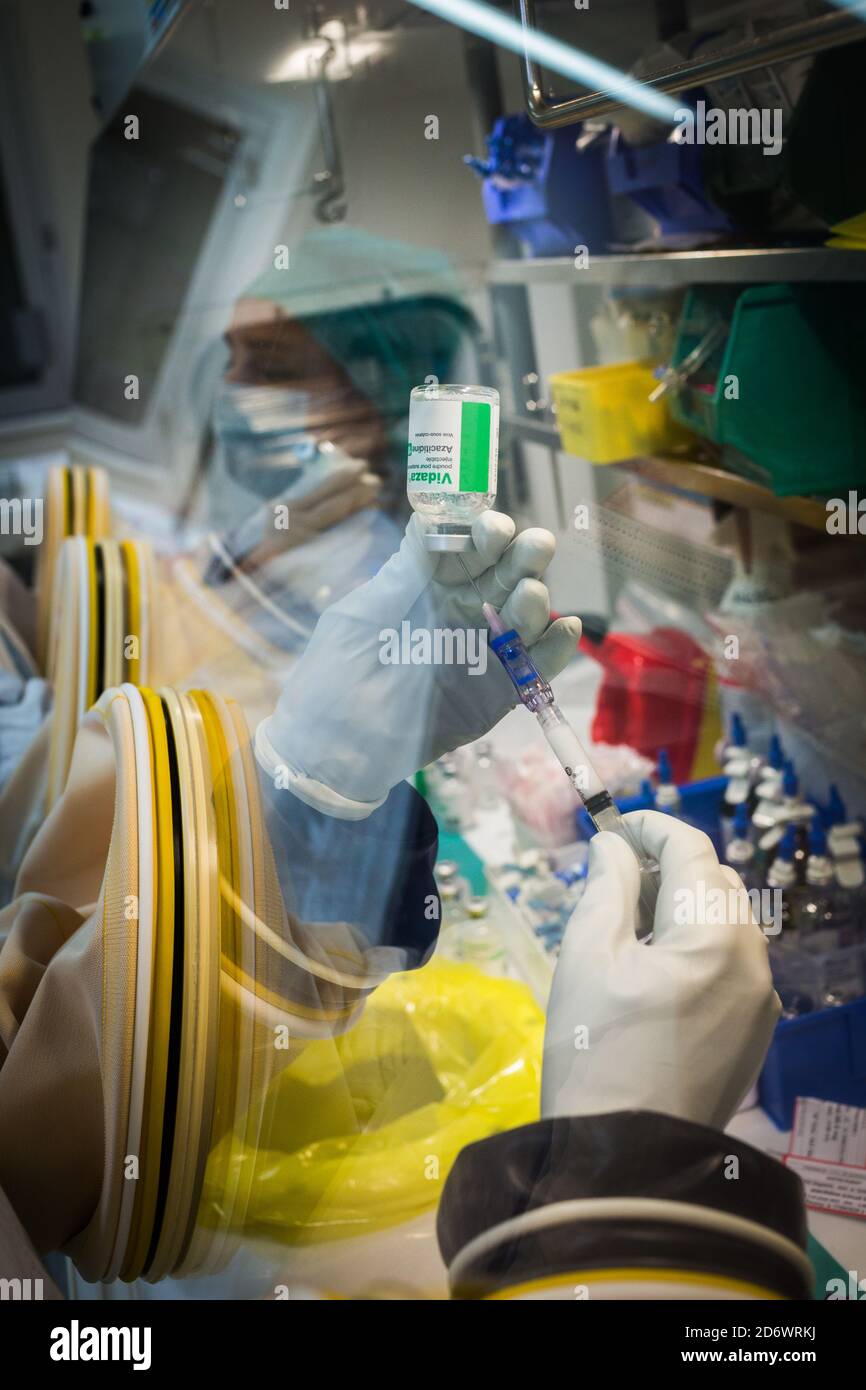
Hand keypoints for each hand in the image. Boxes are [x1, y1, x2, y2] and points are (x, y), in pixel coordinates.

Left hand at [255, 510, 580, 816]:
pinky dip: (555, 648)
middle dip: (523, 555)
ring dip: (536, 598)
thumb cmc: (333, 678)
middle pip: (505, 572)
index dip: (484, 532)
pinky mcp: (497, 692)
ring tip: (529, 595)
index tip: (489, 529)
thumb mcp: (361, 618)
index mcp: (427, 585)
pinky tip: (563, 629)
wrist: (331, 751)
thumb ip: (400, 577)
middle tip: (532, 547)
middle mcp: (461, 610)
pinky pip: (535, 665)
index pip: (468, 546)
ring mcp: (482, 650)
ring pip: (524, 614)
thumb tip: (430, 522)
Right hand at [542, 810, 779, 1130]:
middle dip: (668, 867)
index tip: (608, 828)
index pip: (691, 849)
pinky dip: (698, 948)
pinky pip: (732, 965)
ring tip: (628, 931)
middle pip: (717, 882)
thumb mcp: (587, 956)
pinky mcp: (755, 1031)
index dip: (647, 826)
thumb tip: (612, 845)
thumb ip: (605, 887)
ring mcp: (761, 1000)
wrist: (625, 1158)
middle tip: (612, 880)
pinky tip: (654, 975)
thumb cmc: (595, 1051)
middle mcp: (754, 960)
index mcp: (715, 936)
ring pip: (728, 923)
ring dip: (684, 908)